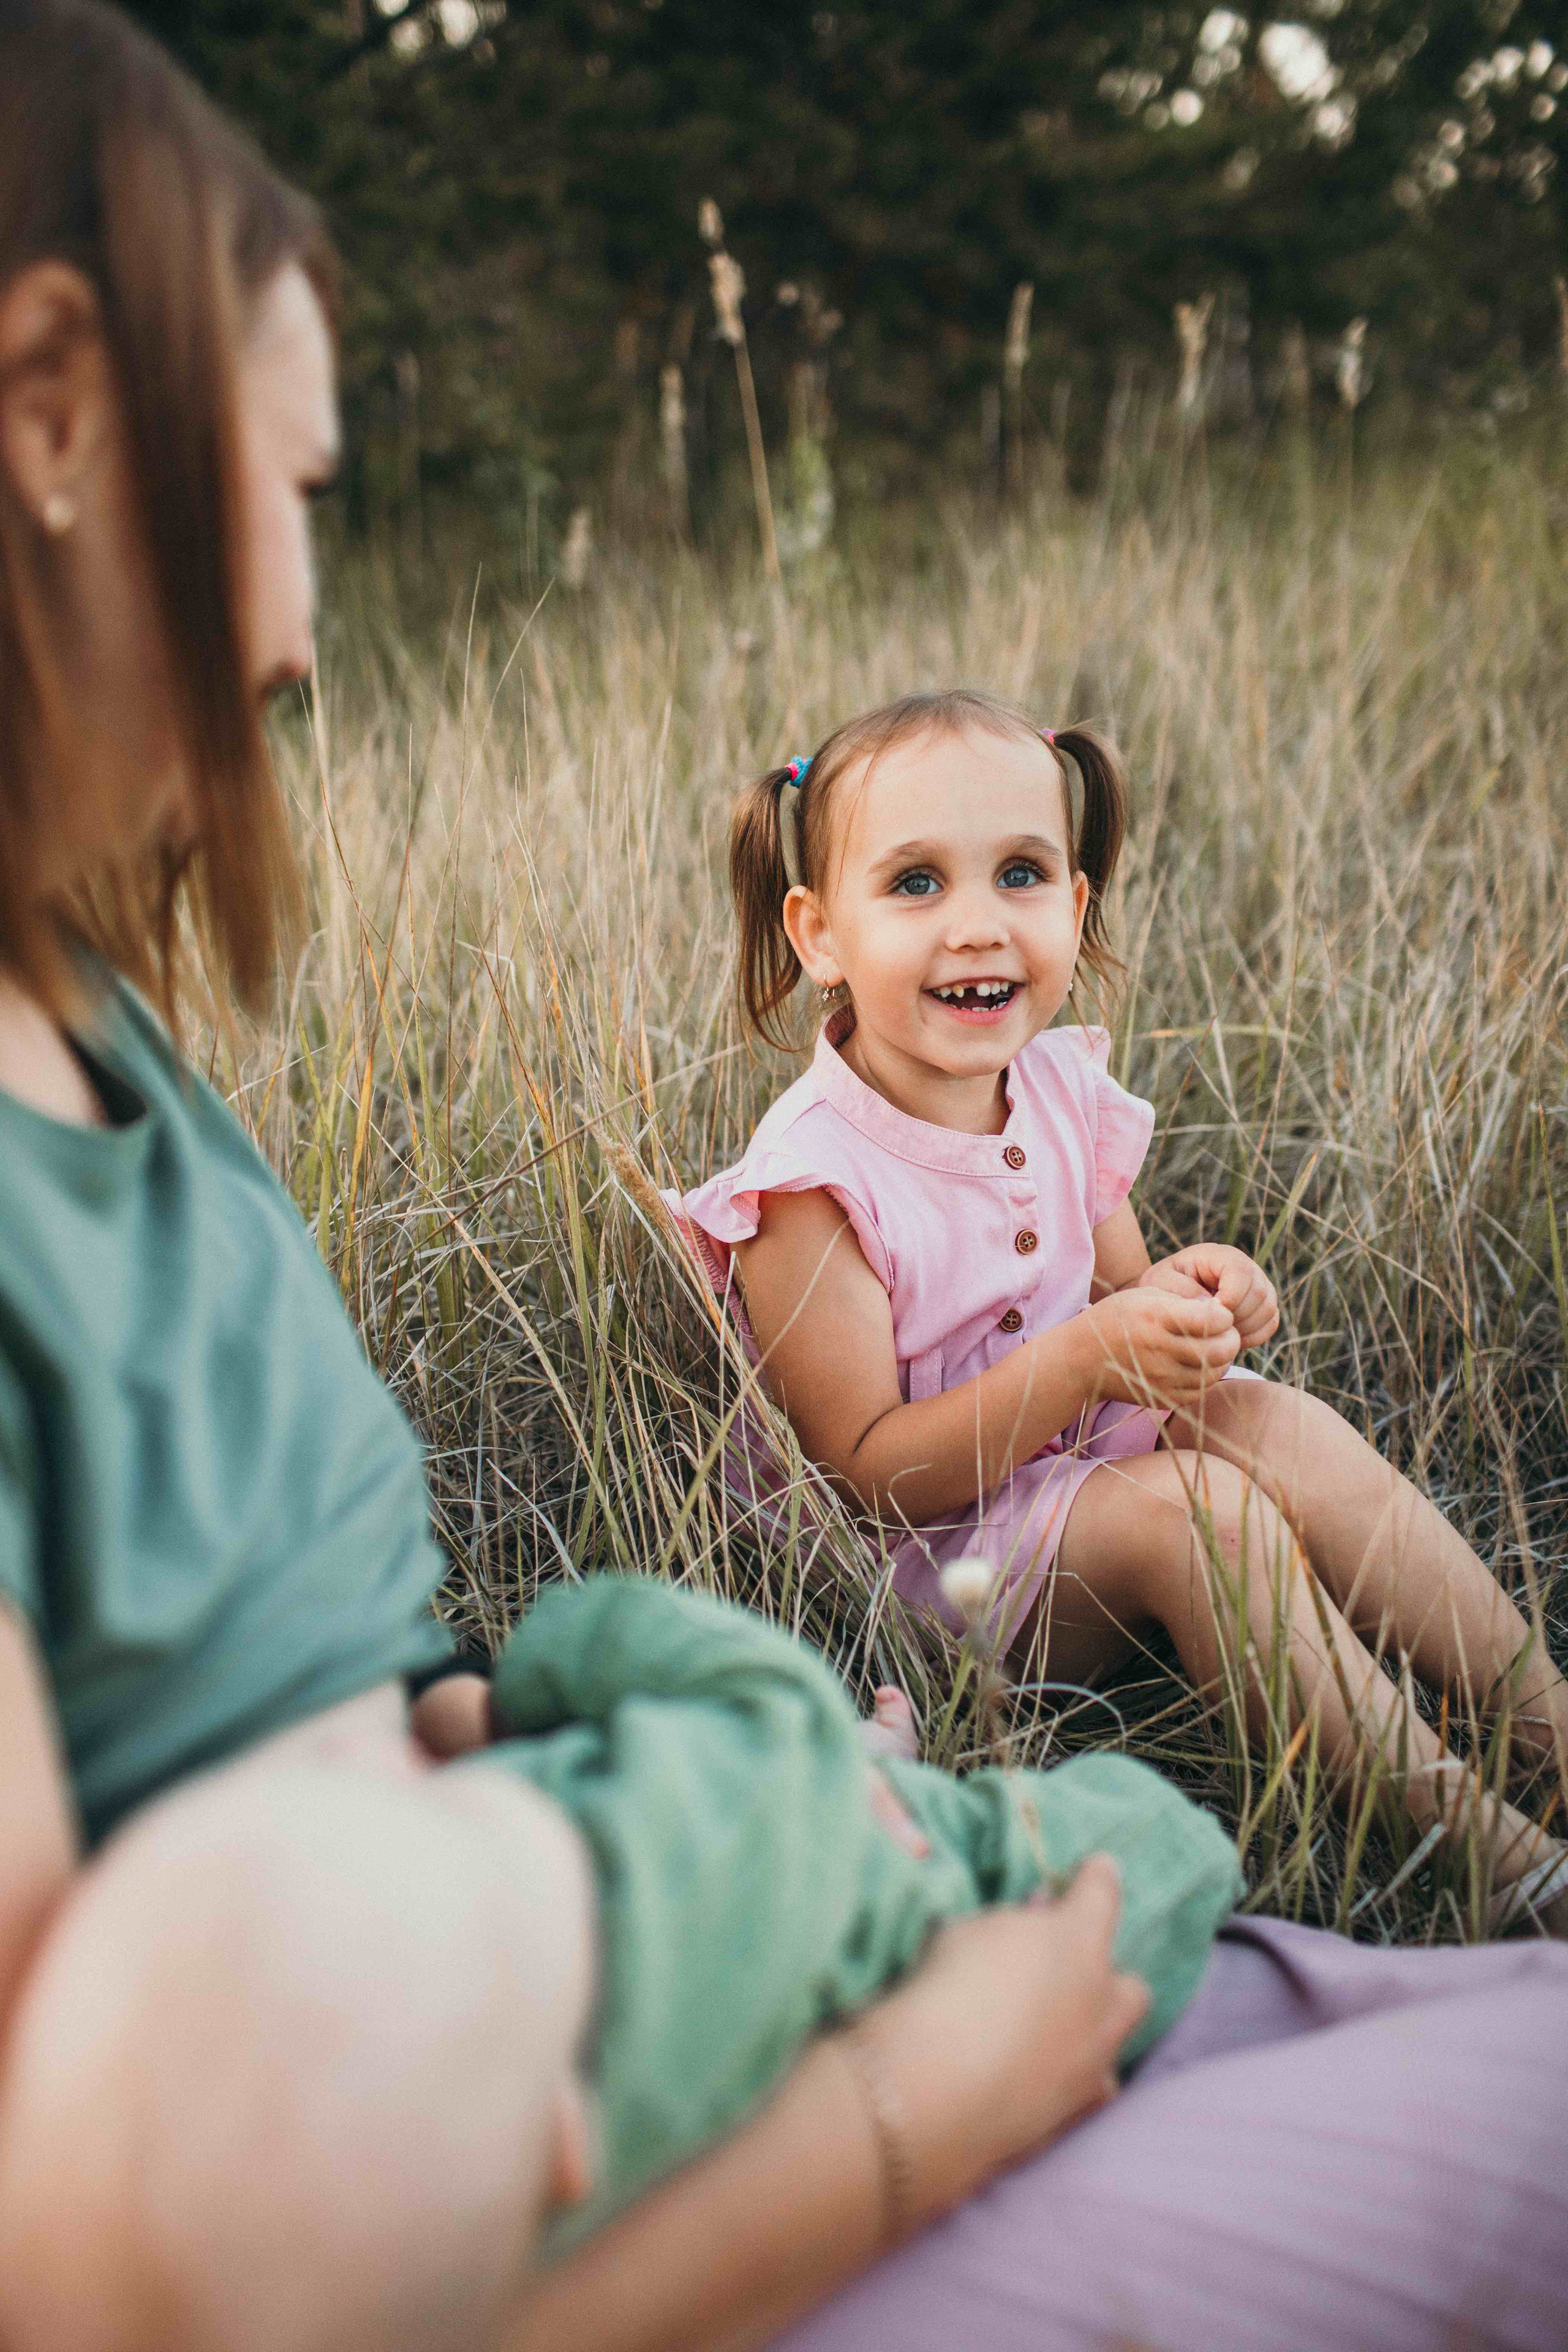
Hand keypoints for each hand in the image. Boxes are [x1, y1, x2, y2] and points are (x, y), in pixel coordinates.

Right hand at [854, 1855, 1148, 2229]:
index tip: (1094, 1870)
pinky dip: (1075, 2079)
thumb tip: (1030, 1925)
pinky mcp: (1079, 2114)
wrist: (933, 2093)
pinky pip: (1094, 2089)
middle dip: (1102, 1975)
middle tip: (1059, 1973)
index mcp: (1078, 1939)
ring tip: (1047, 2031)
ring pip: (1115, 2040)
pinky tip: (1042, 2078)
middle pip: (1129, 1982)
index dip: (1098, 1877)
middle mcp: (1103, 2000)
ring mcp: (1097, 2062)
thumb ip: (1007, 1926)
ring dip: (1090, 2029)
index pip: (1103, 1890)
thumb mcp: (966, 1931)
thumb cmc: (944, 1991)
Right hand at [1082, 1285, 1239, 1413]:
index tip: (1218, 1312)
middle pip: (1220, 1349)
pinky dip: (1207, 1378)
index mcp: (1156, 1317)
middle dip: (1231, 1338)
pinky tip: (1199, 1365)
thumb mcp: (1143, 1295)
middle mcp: (1159, 1350)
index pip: (1213, 1318)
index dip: (1223, 1314)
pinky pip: (1200, 1391)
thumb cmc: (1117, 1318)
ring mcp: (1161, 1378)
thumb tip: (1221, 1310)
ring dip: (1222, 1360)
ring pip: (1214, 1373)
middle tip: (1226, 1332)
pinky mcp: (1162, 1398)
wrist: (1082, 1358)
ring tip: (1214, 1347)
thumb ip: (1182, 1299)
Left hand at [1142, 1245, 1278, 1349]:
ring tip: (1218, 1334)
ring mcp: (1258, 1286)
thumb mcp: (1161, 1282)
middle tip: (1212, 1328)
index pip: (1241, 1271)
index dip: (1231, 1296)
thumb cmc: (1163, 1286)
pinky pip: (1270, 1323)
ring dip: (1245, 1328)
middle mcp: (1245, 1267)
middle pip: (1260, 1292)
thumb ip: (1182, 1289)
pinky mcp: (1262, 1306)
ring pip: (1268, 1309)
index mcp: (1219, 1255)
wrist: (1169, 1298)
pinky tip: (1229, 1338)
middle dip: (1237, 1316)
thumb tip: (1212, 1304)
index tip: (1211, 1313)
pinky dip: (1253, 1337)